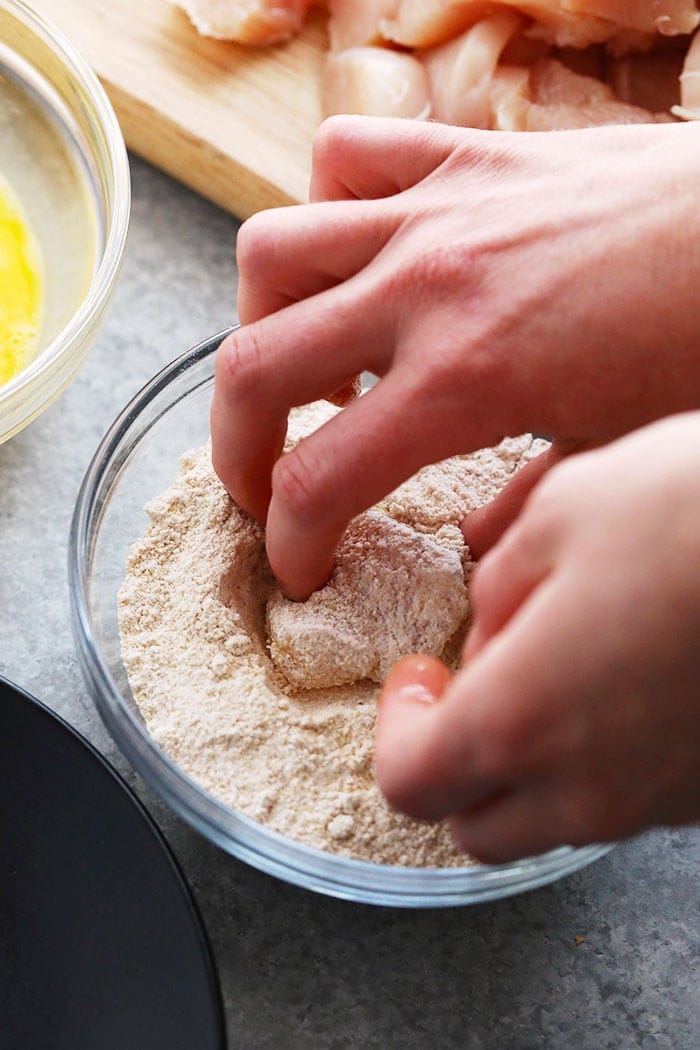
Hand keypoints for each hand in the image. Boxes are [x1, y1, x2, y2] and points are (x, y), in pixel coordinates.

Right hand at [211, 115, 699, 597]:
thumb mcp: (610, 456)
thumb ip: (518, 504)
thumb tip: (469, 542)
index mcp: (465, 382)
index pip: (318, 482)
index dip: (289, 541)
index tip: (299, 565)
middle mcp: (426, 291)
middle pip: (253, 367)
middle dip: (235, 447)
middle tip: (257, 482)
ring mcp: (437, 212)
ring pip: (273, 252)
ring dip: (261, 320)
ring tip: (301, 360)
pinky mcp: (465, 157)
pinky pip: (348, 157)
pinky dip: (327, 206)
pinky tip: (358, 253)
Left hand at [375, 413, 699, 861]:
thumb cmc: (698, 512)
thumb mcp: (566, 508)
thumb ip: (500, 581)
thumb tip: (489, 622)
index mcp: (522, 718)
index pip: (413, 782)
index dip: (397, 730)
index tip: (417, 677)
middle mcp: (589, 786)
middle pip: (478, 826)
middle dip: (455, 763)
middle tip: (472, 683)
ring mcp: (660, 801)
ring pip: (554, 820)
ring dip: (530, 763)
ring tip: (560, 666)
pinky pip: (629, 800)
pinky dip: (602, 758)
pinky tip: (628, 676)